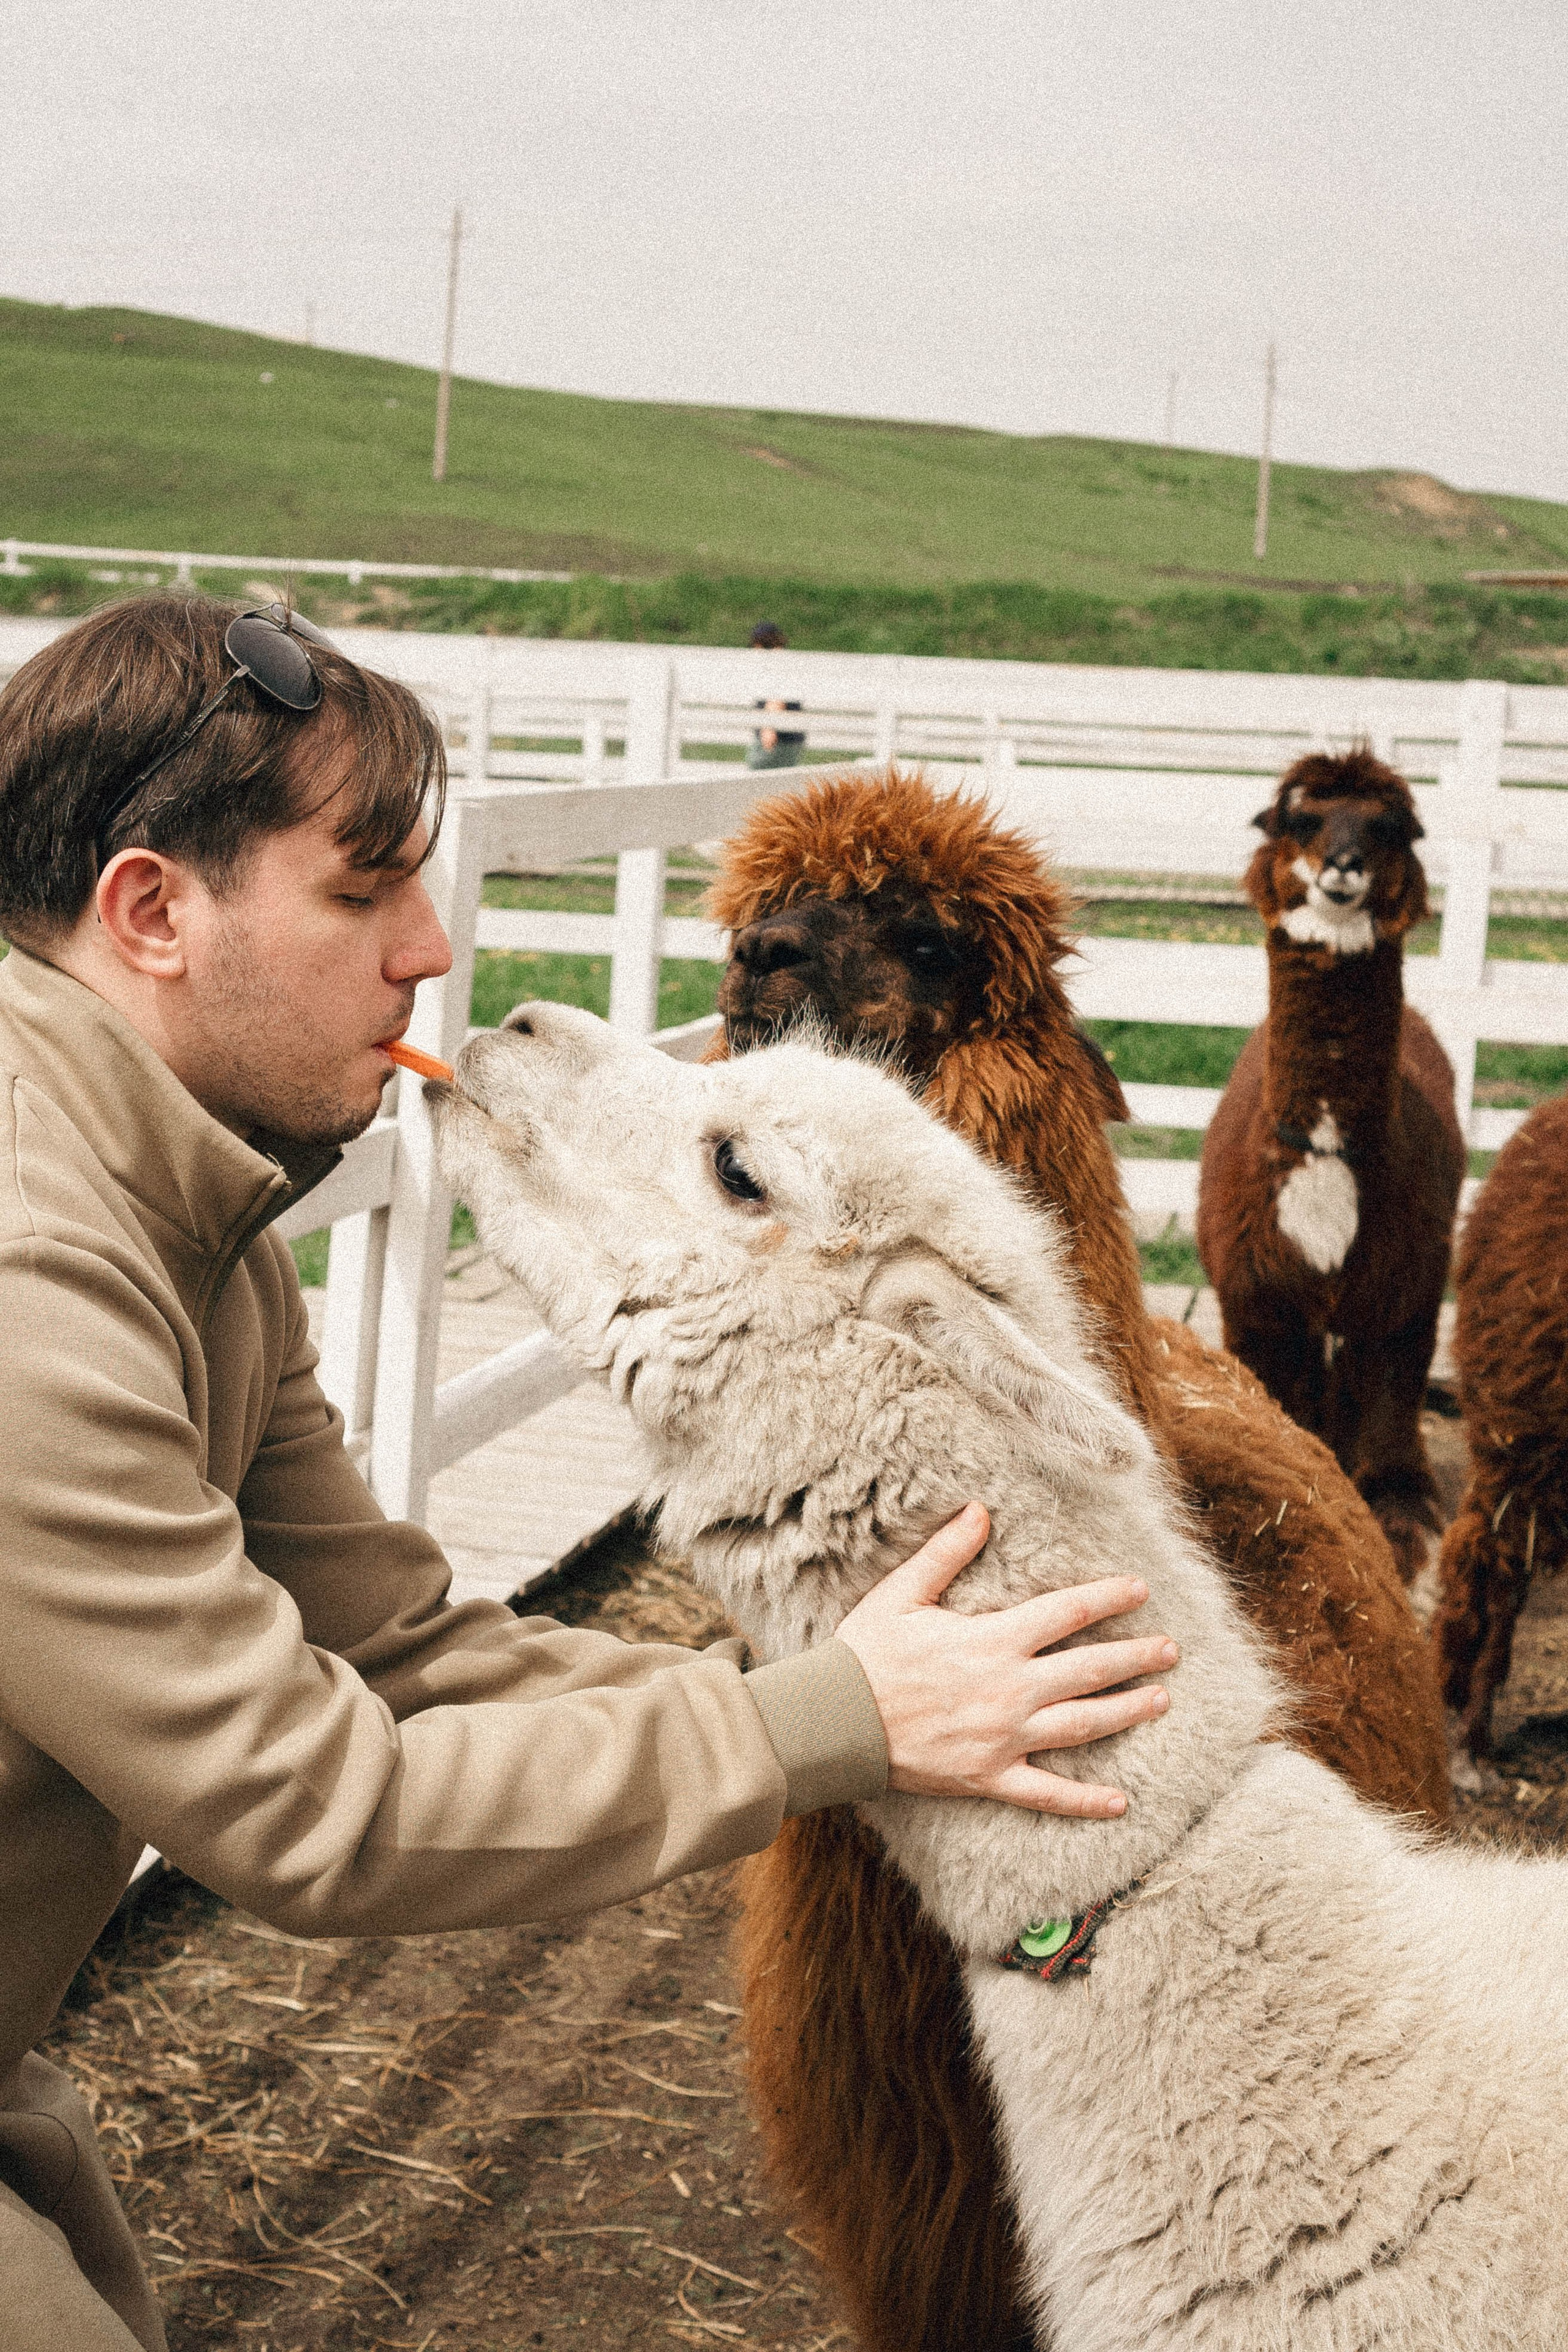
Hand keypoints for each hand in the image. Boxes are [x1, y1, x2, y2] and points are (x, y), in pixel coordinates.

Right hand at [835, 1503, 1176, 1818]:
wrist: (835, 1722)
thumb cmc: (866, 1654)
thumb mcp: (902, 1593)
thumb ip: (945, 1553)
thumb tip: (979, 1509)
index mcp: (993, 1641)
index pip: (1067, 1613)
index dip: (1109, 1598)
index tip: (1141, 1589)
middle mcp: (1010, 1690)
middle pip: (1089, 1670)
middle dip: (1136, 1657)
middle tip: (1172, 1650)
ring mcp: (1004, 1738)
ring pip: (1082, 1725)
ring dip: (1127, 1712)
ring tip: (1161, 1700)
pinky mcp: (989, 1778)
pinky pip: (1047, 1794)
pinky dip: (1086, 1801)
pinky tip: (1121, 1802)